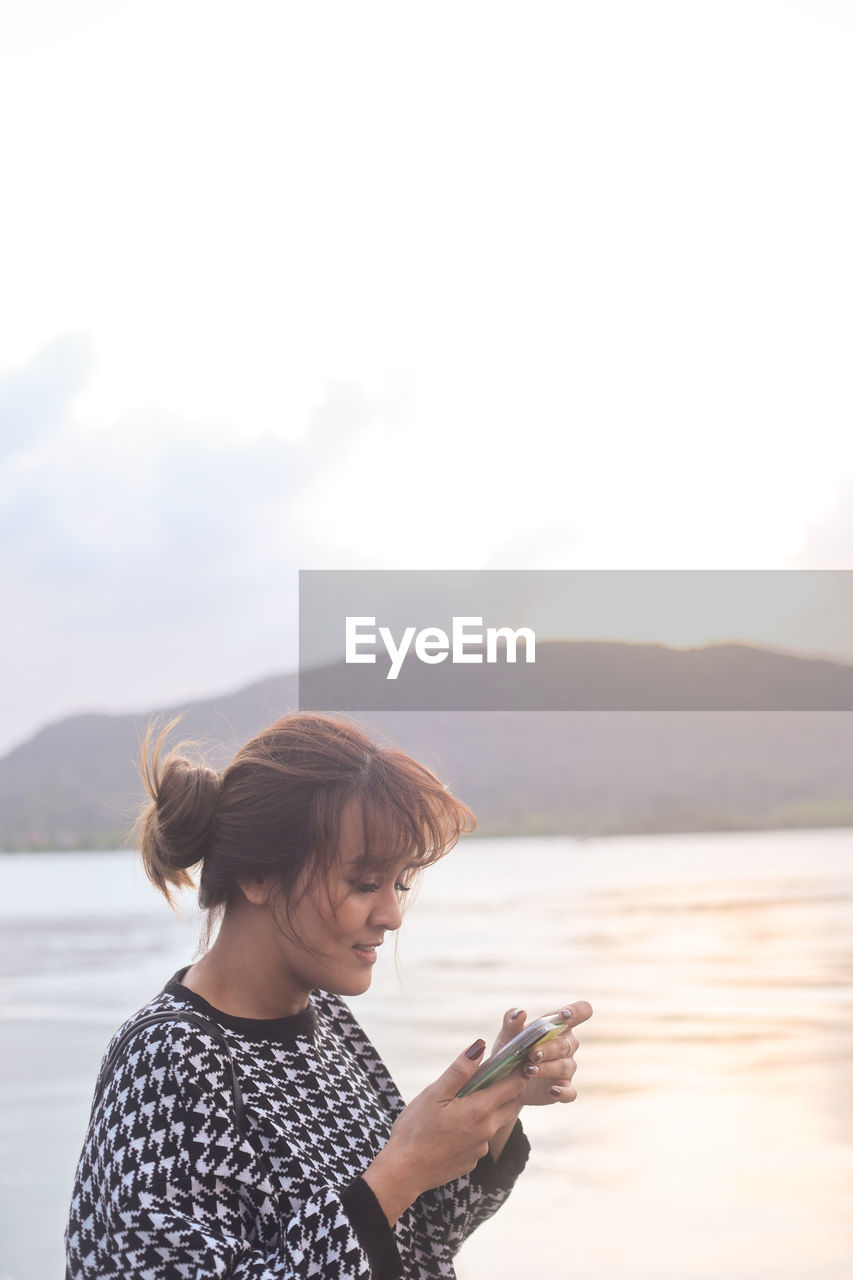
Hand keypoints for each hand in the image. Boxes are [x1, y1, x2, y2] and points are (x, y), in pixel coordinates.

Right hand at [362, 1038, 526, 1223]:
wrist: (404, 1172)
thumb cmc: (416, 1129)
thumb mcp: (435, 1094)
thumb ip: (460, 1070)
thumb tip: (480, 1046)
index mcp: (480, 1110)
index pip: (514, 1085)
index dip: (517, 1070)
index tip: (515, 1059)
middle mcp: (487, 1131)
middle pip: (511, 1104)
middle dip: (508, 1088)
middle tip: (493, 1075)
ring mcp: (480, 1149)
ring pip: (494, 1122)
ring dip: (489, 1108)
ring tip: (465, 1100)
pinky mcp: (471, 1161)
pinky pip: (480, 1139)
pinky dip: (474, 1128)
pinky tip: (453, 1127)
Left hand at [491, 1000, 592, 1106]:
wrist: (504, 1081)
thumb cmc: (512, 1050)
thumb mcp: (508, 1035)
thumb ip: (512, 1022)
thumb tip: (520, 1012)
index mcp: (559, 1026)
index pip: (579, 1012)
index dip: (576, 1012)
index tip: (565, 1015)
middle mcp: (567, 1046)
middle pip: (566, 1044)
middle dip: (548, 1048)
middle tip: (531, 1054)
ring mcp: (567, 1069)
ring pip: (564, 1067)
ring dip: (547, 1068)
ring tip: (528, 1070)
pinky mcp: (563, 1089)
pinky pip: (570, 1092)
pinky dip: (563, 1092)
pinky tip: (552, 1091)